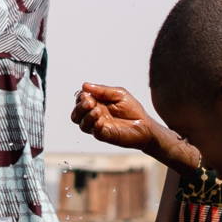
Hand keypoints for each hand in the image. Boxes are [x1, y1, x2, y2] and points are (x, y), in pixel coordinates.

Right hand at [71, 84, 201, 170]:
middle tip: (90, 102)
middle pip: (76, 114)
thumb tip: (84, 85)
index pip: (80, 100)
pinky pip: (94, 132)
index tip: (88, 94)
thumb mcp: (119, 94)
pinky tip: (102, 120)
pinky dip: (95, 125)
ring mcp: (98, 126)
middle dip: (79, 107)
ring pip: (81, 124)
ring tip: (97, 111)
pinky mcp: (105, 135)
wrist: (145, 125)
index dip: (80, 97)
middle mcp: (94, 116)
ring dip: (86, 116)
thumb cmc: (132, 110)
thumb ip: (102, 90)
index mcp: (96, 104)